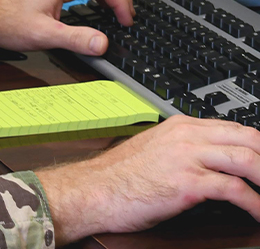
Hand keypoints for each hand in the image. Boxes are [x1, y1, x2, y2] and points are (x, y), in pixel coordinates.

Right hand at [37, 115, 259, 242]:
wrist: (96, 189)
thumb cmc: (121, 176)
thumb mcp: (156, 151)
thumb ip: (184, 149)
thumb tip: (212, 163)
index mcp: (181, 125)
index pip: (235, 127)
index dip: (259, 146)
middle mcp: (187, 135)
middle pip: (248, 138)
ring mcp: (187, 156)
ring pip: (247, 158)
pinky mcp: (187, 182)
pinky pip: (234, 190)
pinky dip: (255, 204)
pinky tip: (259, 215)